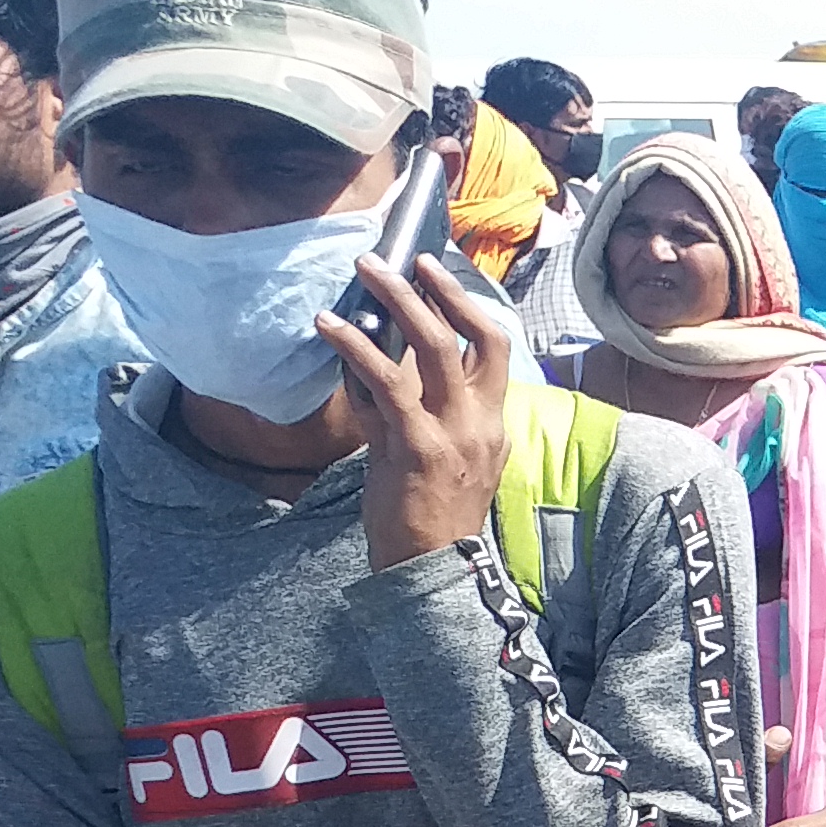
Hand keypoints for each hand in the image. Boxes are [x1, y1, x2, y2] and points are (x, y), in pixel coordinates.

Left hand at [318, 253, 516, 567]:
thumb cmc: (428, 513)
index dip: (467, 305)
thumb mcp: (441, 455)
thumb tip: (381, 364)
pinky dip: (357, 347)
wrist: (431, 569)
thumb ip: (421, 409)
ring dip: (397, 300)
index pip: (495, 348)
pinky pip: (387, 384)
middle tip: (405, 257)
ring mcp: (454, 433)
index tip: (435, 273)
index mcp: (493, 422)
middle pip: (477, 336)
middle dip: (440, 290)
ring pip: (433, 348)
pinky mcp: (418, 447)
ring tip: (364, 270)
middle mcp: (482, 422)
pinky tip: (330, 327)